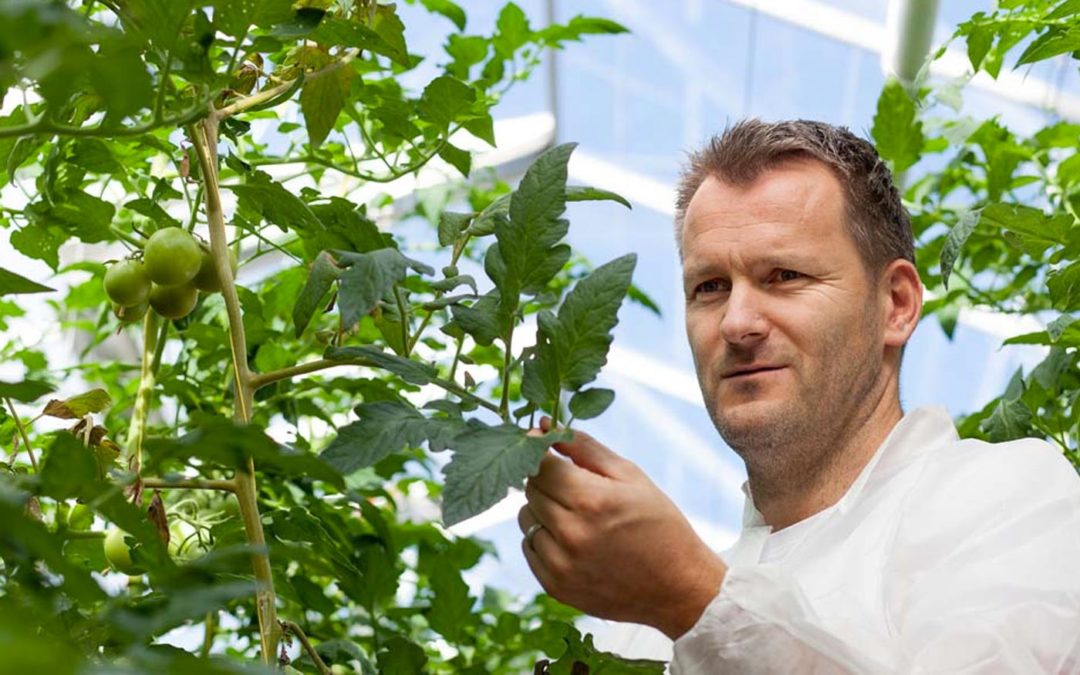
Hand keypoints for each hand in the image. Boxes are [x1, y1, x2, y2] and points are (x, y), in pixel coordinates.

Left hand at [518, 420, 726, 638]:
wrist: (677, 586)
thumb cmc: (658, 523)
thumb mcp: (630, 476)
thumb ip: (584, 448)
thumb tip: (545, 427)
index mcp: (591, 499)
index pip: (540, 464)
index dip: (542, 452)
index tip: (550, 451)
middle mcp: (571, 533)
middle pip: (530, 489)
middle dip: (546, 480)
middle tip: (574, 486)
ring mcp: (561, 564)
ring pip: (525, 517)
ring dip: (542, 509)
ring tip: (575, 515)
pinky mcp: (556, 587)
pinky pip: (529, 547)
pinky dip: (543, 538)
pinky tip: (572, 539)